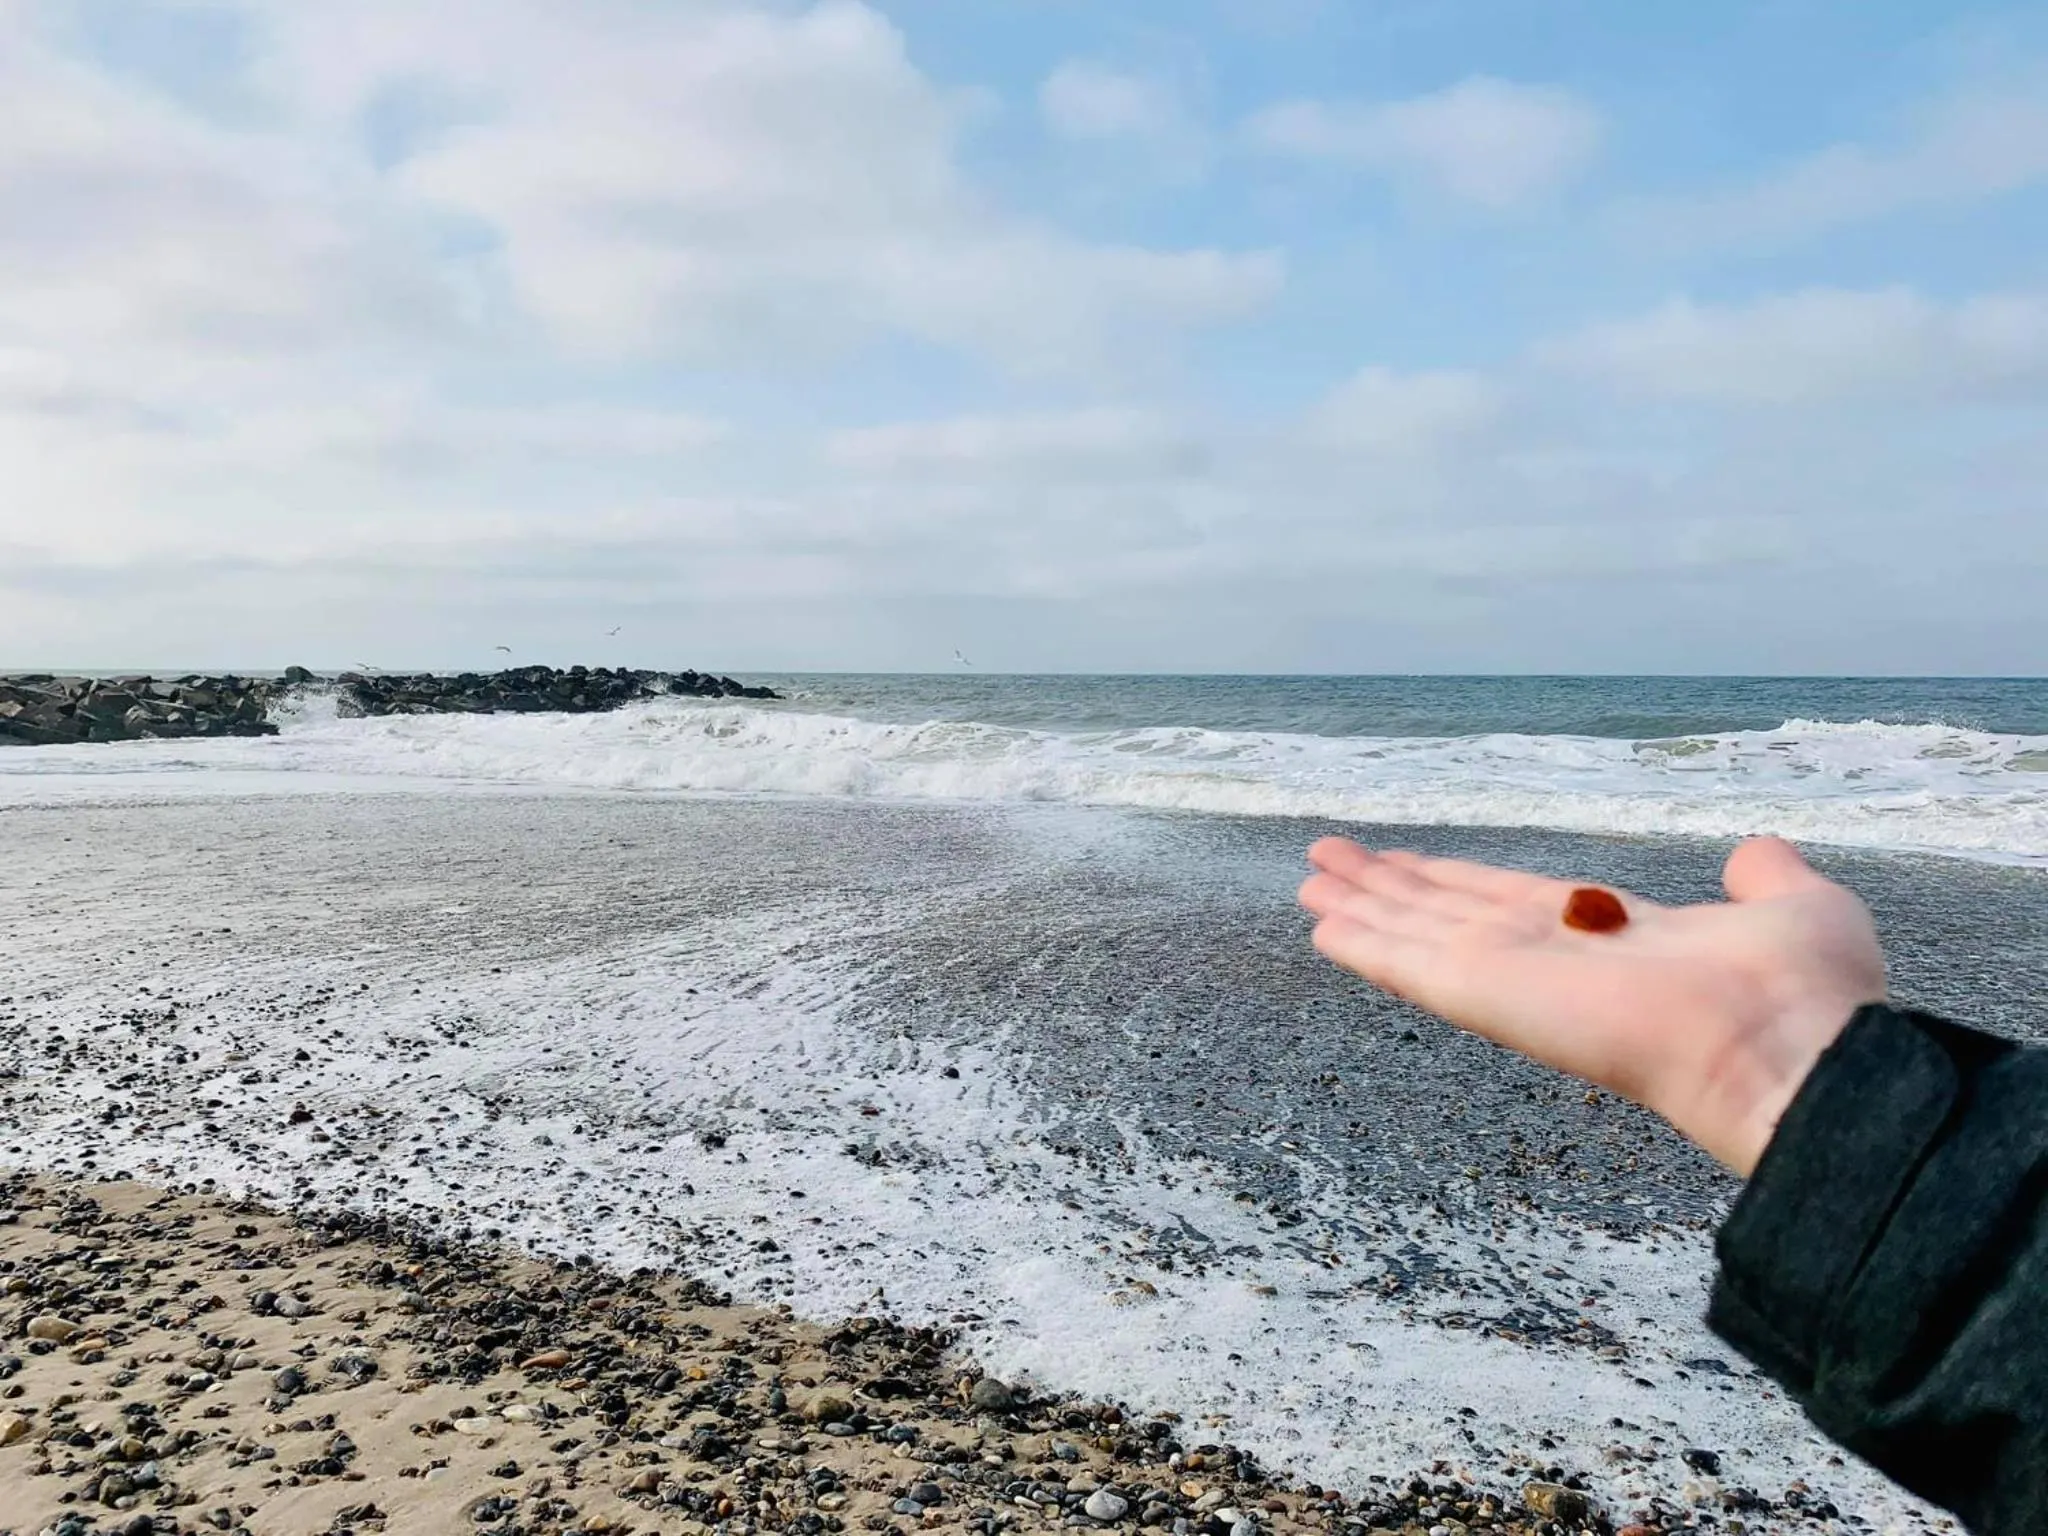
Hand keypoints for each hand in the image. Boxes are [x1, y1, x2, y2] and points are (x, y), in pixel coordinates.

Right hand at [1298, 836, 1887, 1175]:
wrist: (1793, 1053)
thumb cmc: (1807, 993)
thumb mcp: (1798, 906)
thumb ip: (1766, 877)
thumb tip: (1752, 852)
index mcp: (1614, 939)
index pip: (1515, 903)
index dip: (1458, 881)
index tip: (1411, 863)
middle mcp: (1556, 960)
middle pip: (1451, 914)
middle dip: (1391, 888)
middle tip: (1328, 862)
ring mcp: (1520, 981)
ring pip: (1421, 935)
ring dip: (1363, 908)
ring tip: (1307, 882)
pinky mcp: (1494, 997)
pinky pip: (1414, 966)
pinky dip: (1366, 945)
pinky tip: (1322, 927)